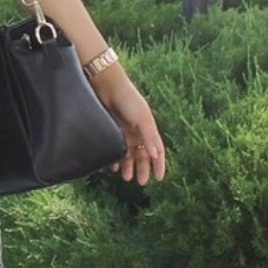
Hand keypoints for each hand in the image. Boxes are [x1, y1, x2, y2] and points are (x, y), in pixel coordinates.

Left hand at [92, 68, 166, 184]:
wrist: (107, 85)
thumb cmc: (128, 99)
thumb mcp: (142, 118)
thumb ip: (149, 136)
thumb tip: (157, 155)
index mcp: (148, 129)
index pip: (157, 151)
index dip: (159, 165)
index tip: (159, 178)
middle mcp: (137, 132)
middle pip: (142, 155)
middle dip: (142, 169)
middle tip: (141, 182)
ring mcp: (124, 132)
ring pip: (128, 154)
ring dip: (128, 166)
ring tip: (126, 177)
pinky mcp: (111, 130)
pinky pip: (115, 149)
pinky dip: (115, 159)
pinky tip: (114, 167)